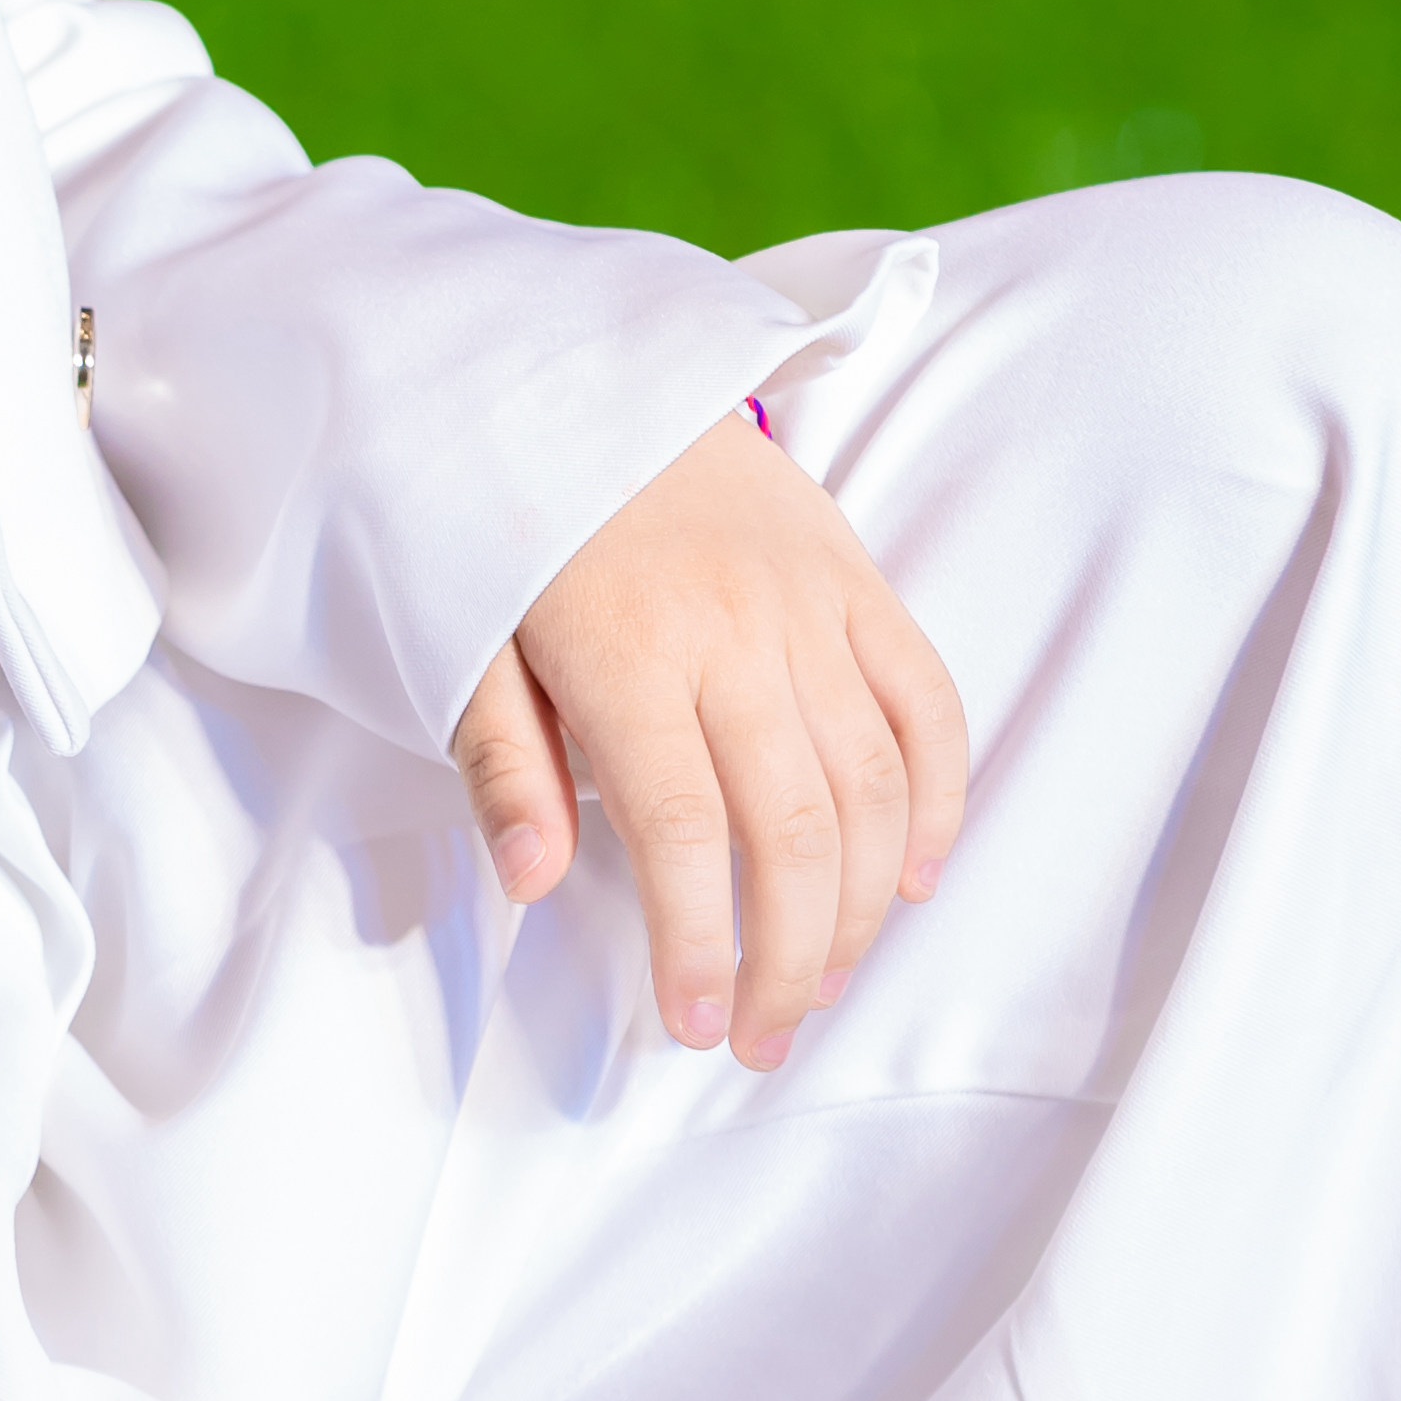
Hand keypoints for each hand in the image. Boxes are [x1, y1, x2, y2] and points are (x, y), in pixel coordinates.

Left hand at [451, 408, 968, 1069]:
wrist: (574, 368)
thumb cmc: (507, 521)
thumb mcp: (464, 638)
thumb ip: (503, 761)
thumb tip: (535, 882)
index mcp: (626, 655)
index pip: (684, 832)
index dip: (701, 942)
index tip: (697, 1024)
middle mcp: (735, 634)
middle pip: (792, 825)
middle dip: (791, 952)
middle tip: (769, 1032)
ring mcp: (810, 603)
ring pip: (872, 778)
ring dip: (863, 900)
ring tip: (830, 977)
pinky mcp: (857, 577)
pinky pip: (925, 698)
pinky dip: (936, 795)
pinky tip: (913, 874)